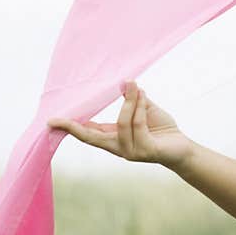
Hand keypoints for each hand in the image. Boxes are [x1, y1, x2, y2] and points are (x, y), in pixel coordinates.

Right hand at [48, 80, 192, 166]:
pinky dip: (141, 109)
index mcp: (114, 138)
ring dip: (129, 102)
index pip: (88, 133)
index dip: (71, 126)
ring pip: (121, 123)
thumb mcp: (144, 109)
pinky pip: (137, 126)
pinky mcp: (145, 152)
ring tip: (135, 86)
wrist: (183, 147)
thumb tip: (123, 83)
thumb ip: (132, 99)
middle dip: (74, 127)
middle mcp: (118, 148)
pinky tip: (144, 97)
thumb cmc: (162, 129)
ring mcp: (130, 152)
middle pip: (91, 138)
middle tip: (56, 119)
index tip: (52, 121)